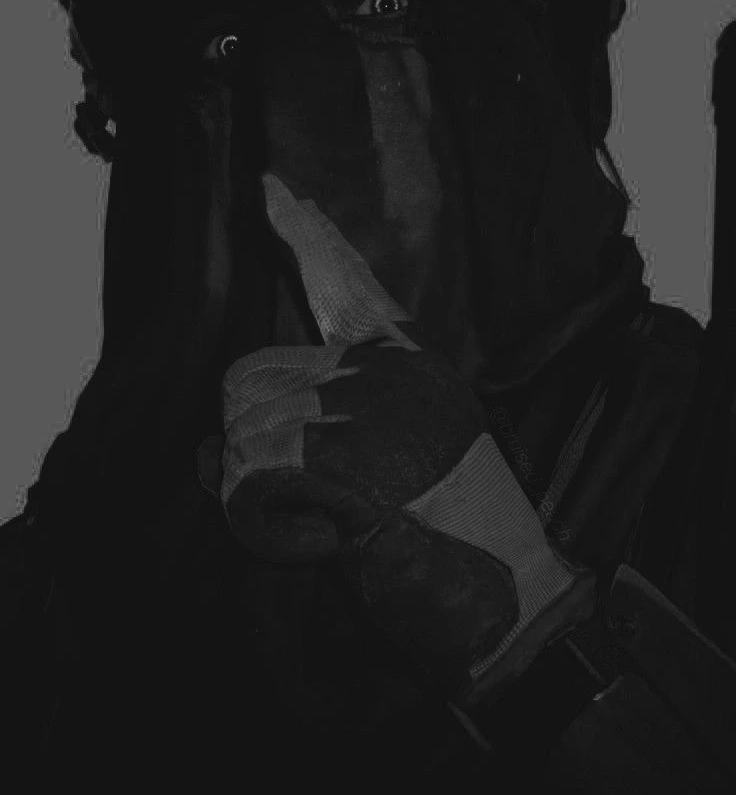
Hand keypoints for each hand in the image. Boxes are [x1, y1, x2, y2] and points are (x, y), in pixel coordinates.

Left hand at [215, 172, 596, 697]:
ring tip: (335, 528)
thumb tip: (210, 445)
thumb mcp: (392, 471)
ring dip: (260, 498)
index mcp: (410, 368)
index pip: (350, 285)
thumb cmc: (453, 546)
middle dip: (248, 447)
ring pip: (238, 438)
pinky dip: (268, 531)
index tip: (270, 191)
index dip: (306, 236)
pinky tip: (330, 544)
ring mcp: (369, 411)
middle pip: (246, 380)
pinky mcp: (348, 459)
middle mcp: (388, 375)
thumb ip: (315, 438)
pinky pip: (248, 485)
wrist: (510, 604)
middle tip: (313, 501)